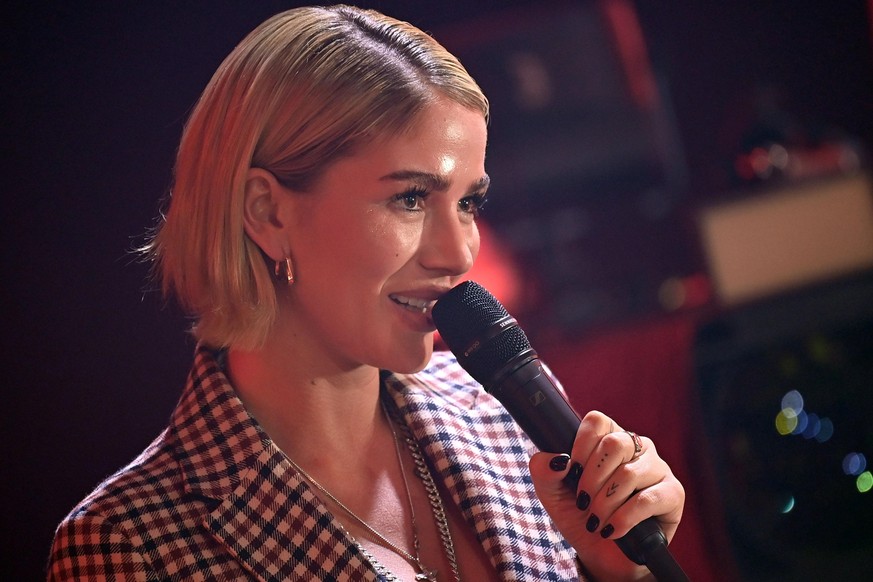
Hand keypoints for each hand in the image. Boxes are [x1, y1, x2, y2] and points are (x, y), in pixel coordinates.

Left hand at [529, 410, 684, 580]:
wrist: (602, 554)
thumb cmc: (580, 516)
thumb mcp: (552, 493)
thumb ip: (544, 470)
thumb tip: (559, 459)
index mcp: (609, 438)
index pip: (598, 421)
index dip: (581, 445)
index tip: (572, 471)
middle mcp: (636, 447)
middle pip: (614, 444)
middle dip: (591, 479)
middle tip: (583, 502)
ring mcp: (658, 468)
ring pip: (629, 473)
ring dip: (605, 503)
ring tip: (595, 521)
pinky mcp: (673, 493)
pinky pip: (648, 499)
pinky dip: (623, 518)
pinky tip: (613, 530)